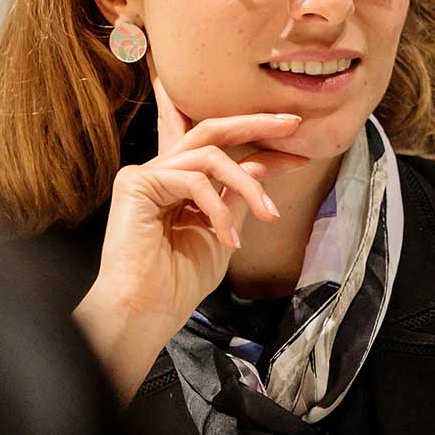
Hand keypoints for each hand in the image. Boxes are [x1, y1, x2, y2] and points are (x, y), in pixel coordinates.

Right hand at [76, 74, 307, 398]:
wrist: (147, 312)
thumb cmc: (179, 282)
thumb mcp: (225, 230)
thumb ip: (238, 195)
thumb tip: (264, 162)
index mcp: (179, 183)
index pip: (217, 145)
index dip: (255, 136)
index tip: (298, 143)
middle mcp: (161, 171)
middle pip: (210, 130)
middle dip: (254, 123)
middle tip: (293, 123)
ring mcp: (146, 174)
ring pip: (210, 156)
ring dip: (247, 184)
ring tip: (267, 215)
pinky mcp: (136, 183)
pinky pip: (195, 181)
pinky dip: (219, 209)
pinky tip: (228, 239)